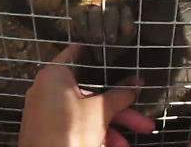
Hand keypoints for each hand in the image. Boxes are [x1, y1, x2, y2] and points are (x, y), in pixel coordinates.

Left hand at [18, 44, 154, 146]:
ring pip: (89, 110)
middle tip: (142, 110)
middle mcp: (48, 89)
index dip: (101, 54)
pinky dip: (98, 132)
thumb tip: (136, 85)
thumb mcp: (101, 112)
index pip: (79, 53)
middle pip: (92, 89)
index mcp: (55, 76)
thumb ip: (120, 95)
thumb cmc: (69, 134)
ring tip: (140, 131)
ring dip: (115, 122)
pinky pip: (79, 124)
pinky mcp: (51, 129)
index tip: (119, 56)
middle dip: (121, 103)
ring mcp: (48, 111)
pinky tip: (118, 145)